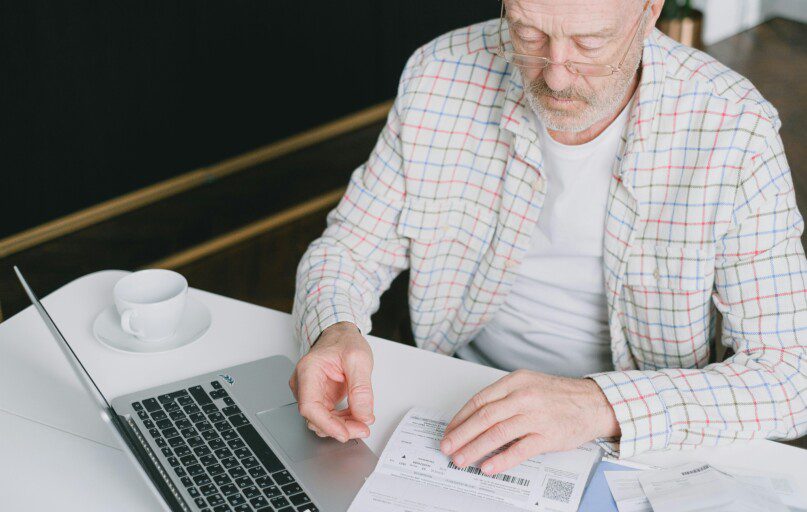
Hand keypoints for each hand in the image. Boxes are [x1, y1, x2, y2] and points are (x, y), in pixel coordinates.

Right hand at [289, 322, 374, 442]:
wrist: (341, 335)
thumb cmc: (344, 341)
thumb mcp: (359, 359)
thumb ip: (361, 388)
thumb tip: (363, 414)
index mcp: (308, 370)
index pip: (309, 406)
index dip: (326, 424)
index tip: (344, 433)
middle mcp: (304, 383)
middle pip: (315, 416)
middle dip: (340, 427)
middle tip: (362, 428)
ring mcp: (310, 392)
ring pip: (322, 420)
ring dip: (342, 426)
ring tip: (362, 422)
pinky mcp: (320, 398)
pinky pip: (328, 416)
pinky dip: (343, 420)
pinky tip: (356, 417)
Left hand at [440, 369, 618, 474]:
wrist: (594, 402)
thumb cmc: (559, 395)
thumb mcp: (528, 384)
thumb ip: (503, 398)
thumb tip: (475, 418)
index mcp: (515, 381)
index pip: (479, 401)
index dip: (460, 418)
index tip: (450, 431)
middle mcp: (523, 396)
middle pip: (484, 417)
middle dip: (461, 434)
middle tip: (448, 446)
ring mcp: (536, 416)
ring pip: (497, 433)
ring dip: (475, 448)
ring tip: (461, 459)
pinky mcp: (548, 435)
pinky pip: (519, 449)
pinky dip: (501, 459)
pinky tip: (488, 466)